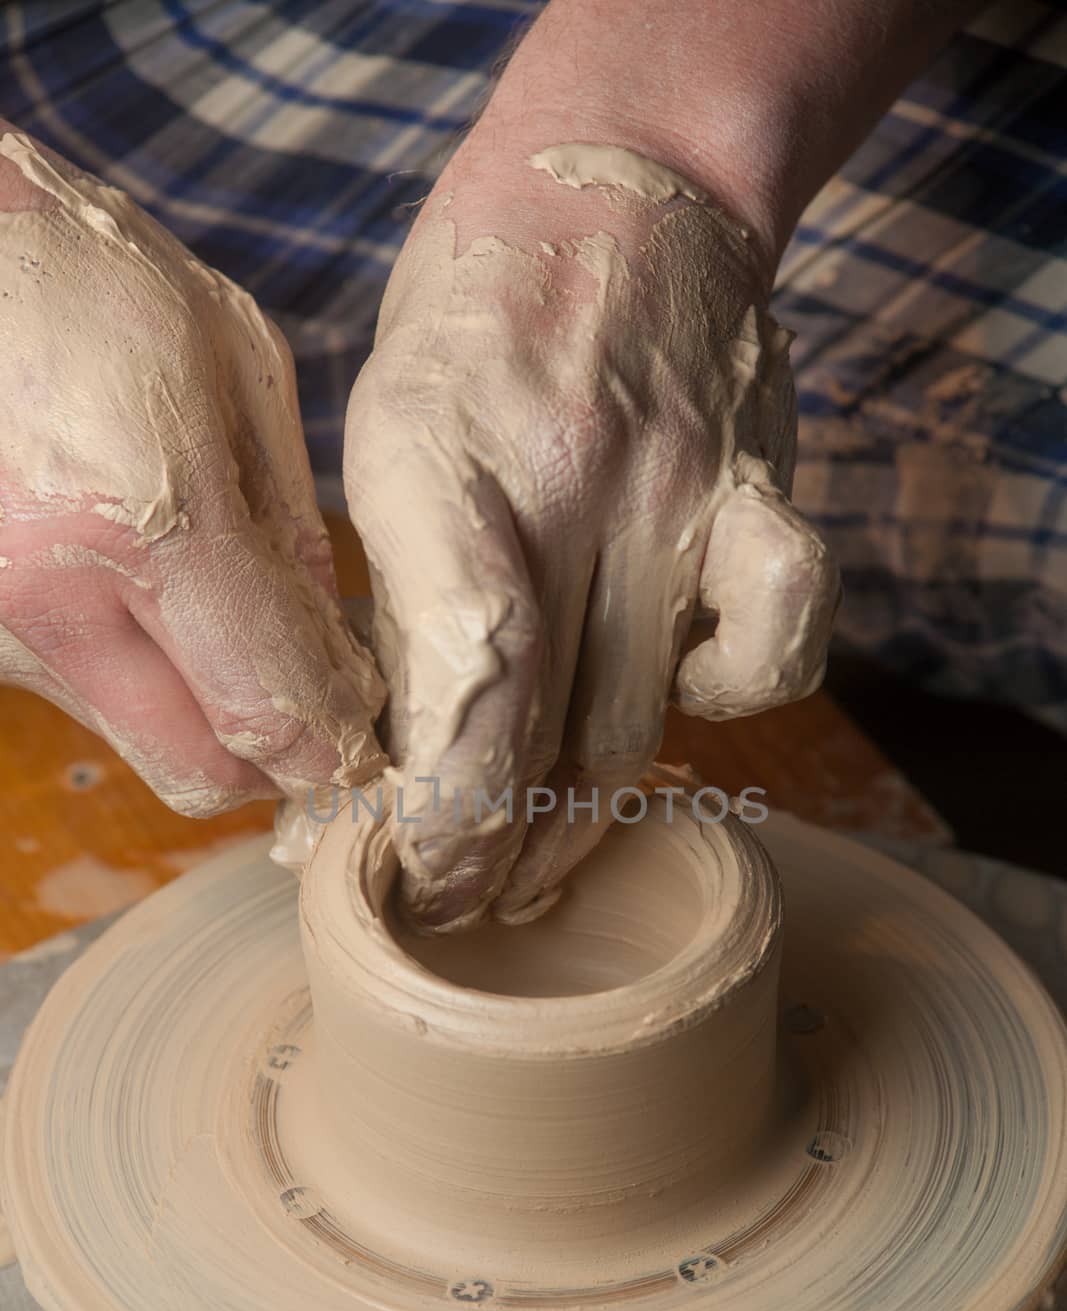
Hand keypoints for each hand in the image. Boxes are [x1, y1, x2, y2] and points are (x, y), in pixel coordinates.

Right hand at [0, 127, 383, 814]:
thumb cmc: (96, 288)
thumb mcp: (238, 375)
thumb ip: (293, 529)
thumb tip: (335, 657)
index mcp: (145, 518)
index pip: (267, 703)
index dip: (333, 742)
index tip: (362, 734)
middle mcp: (52, 593)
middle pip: (197, 768)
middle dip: (269, 757)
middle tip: (309, 707)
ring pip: (138, 739)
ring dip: (200, 714)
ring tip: (221, 623)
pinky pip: (85, 693)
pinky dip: (138, 675)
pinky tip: (146, 594)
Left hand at [344, 138, 837, 930]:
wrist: (608, 179)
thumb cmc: (470, 322)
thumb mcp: (385, 431)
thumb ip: (404, 587)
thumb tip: (403, 753)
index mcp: (432, 452)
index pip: (467, 679)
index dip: (448, 809)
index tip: (417, 868)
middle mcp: (565, 473)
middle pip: (551, 727)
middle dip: (496, 851)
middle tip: (458, 904)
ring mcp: (677, 482)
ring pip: (645, 715)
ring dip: (583, 821)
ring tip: (534, 876)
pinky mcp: (759, 485)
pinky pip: (780, 639)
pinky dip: (731, 702)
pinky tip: (678, 710)